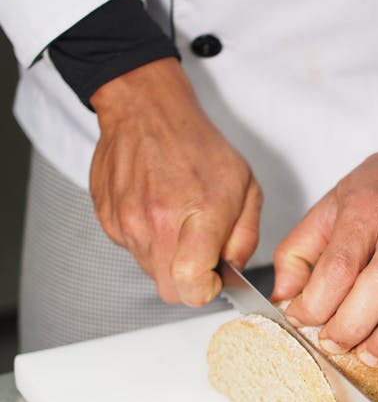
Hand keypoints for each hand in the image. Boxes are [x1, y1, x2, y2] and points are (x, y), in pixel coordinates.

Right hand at [89, 58, 261, 305]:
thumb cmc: (198, 145)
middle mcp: (156, 223)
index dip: (205, 291)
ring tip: (177, 221)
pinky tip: (156, 210)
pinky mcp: (108, 219)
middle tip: (199, 254)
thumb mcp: (245, 187)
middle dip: (188, 282)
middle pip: (170, 290)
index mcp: (196, 215)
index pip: (191, 286)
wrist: (145, 110)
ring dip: (167, 258)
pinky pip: (132, 249)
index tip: (213, 277)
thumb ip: (245, 237)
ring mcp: (127, 222)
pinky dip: (147, 240)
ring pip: (150, 271)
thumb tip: (232, 271)